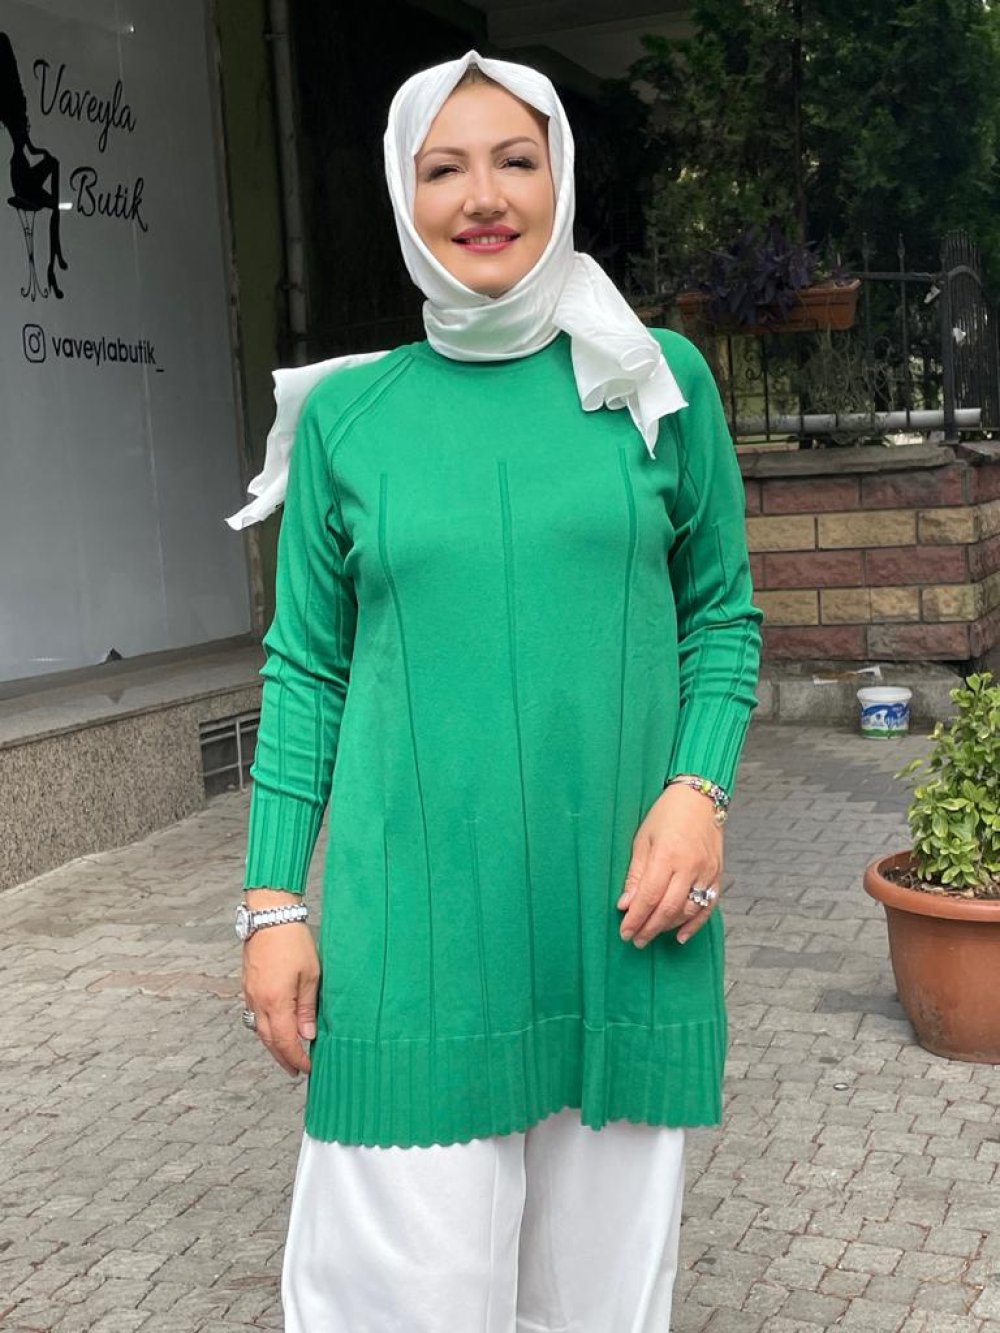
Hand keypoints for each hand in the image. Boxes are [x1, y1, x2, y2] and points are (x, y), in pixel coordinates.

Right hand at [241, 889, 319, 1076]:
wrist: (269, 916)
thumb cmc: (293, 941)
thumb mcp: (310, 975)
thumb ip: (307, 1008)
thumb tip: (307, 1036)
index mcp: (276, 1001)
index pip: (285, 1041)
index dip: (297, 1059)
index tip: (308, 1069)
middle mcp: (258, 1002)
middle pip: (269, 1040)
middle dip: (283, 1058)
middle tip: (295, 1071)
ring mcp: (250, 994)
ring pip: (259, 1030)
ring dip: (273, 1045)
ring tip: (286, 1055)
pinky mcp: (248, 986)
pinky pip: (255, 1016)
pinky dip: (266, 1028)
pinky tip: (275, 1029)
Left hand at [616, 784, 723, 947]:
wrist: (700, 798)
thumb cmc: (666, 815)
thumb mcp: (643, 839)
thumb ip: (636, 874)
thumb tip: (625, 904)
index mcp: (667, 855)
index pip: (649, 897)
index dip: (636, 918)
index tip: (625, 931)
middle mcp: (690, 867)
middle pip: (668, 908)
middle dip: (649, 928)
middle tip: (635, 940)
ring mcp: (707, 872)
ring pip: (688, 911)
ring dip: (668, 927)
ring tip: (652, 933)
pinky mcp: (718, 874)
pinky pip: (709, 906)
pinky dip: (695, 924)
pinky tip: (681, 936)